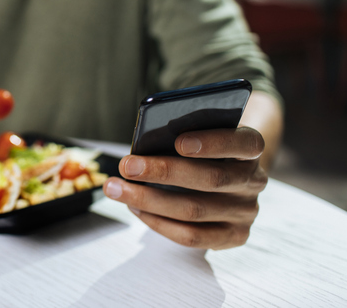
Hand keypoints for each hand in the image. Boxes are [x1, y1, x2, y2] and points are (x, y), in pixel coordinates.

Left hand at [102, 127, 267, 249]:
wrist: (226, 174)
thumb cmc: (203, 148)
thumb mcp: (201, 134)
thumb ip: (184, 135)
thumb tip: (145, 146)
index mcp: (250, 149)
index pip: (243, 143)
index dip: (214, 142)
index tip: (178, 141)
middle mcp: (253, 181)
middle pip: (210, 179)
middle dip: (163, 172)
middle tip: (127, 166)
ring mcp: (245, 212)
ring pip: (195, 210)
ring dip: (148, 200)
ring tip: (117, 189)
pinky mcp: (233, 236)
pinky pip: (192, 236)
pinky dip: (158, 222)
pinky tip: (134, 208)